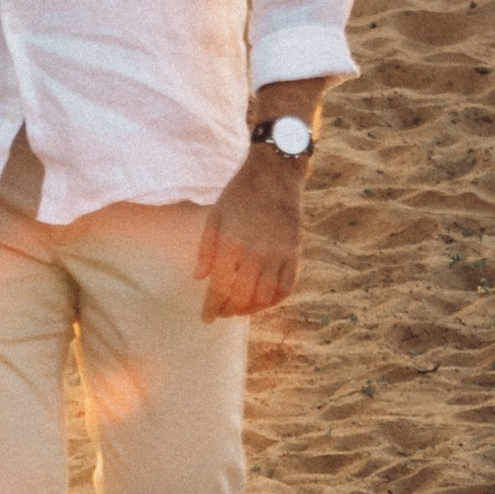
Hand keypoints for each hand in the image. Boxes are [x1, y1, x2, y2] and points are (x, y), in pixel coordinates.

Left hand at [196, 149, 304, 317]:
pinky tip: (262, 302)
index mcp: (231, 243)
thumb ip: (206, 249)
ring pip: (264, 297)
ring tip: (239, 310)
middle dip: (228, 310)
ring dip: (250, 309)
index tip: (206, 318)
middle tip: (221, 313)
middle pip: (242, 297)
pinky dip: (274, 301)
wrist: (275, 176)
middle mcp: (256, 253)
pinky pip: (286, 288)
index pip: (220, 287)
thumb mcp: (215, 216)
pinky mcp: (294, 254)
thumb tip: (199, 278)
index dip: (212, 306)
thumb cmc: (240, 194)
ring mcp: (278, 255)